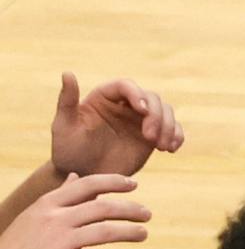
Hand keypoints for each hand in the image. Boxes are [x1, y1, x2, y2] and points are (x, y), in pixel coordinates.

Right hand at [0, 174, 148, 248]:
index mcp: (49, 203)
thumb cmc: (19, 245)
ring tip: (143, 235)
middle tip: (147, 215)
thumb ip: (58, 196)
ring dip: (129, 233)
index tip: (134, 185)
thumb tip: (74, 176)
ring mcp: (57, 241)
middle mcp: (55, 219)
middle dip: (130, 209)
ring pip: (105, 231)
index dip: (115, 182)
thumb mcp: (34, 216)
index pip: (89, 184)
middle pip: (103, 207)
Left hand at [51, 75, 181, 181]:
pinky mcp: (153, 134)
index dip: (137, 93)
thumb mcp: (63, 127)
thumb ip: (67, 101)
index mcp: (106, 96)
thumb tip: (67, 73)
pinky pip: (173, 128)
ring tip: (162, 146)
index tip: (142, 110)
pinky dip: (177, 135)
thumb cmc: (68, 150)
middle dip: (156, 115)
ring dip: (168, 126)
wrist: (82, 175)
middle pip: (151, 97)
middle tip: (150, 137)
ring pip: (166, 110)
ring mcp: (142, 119)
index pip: (126, 85)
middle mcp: (127, 104)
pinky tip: (172, 148)